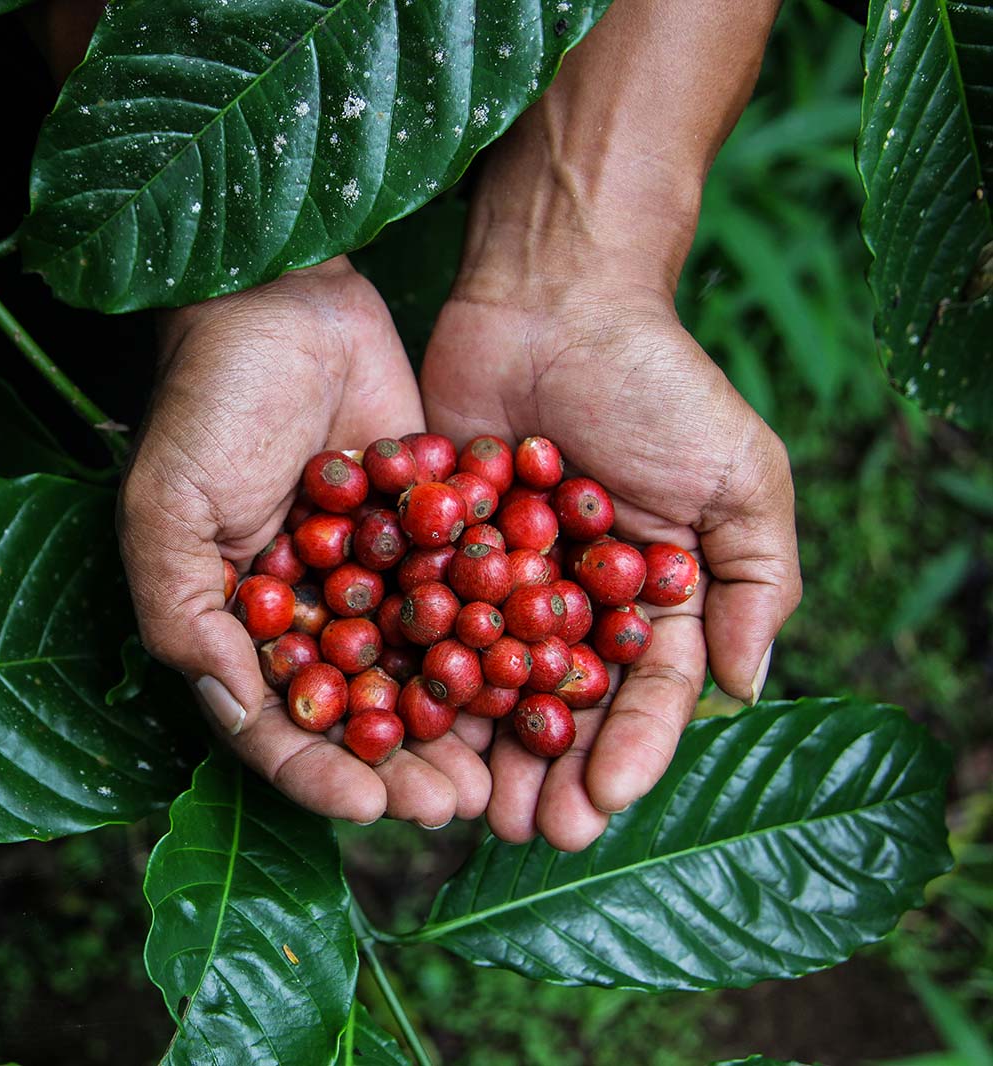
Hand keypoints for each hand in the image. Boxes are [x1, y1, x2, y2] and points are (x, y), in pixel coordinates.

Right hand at [118, 259, 489, 826]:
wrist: (290, 302)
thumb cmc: (210, 401)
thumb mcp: (169, 505)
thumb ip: (187, 612)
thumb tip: (239, 712)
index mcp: (243, 621)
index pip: (278, 720)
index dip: (319, 770)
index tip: (369, 806)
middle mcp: (314, 610)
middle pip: (361, 708)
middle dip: (402, 762)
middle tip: (452, 806)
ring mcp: (376, 574)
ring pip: (420, 666)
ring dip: (456, 721)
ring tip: (498, 768)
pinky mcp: (431, 531)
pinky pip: (462, 594)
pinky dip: (492, 636)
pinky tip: (531, 674)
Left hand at [421, 273, 800, 850]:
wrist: (556, 301)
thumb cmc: (659, 383)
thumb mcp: (739, 476)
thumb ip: (757, 580)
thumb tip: (748, 688)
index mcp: (651, 596)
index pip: (648, 690)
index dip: (633, 749)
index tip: (608, 803)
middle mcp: (575, 601)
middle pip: (564, 704)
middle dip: (554, 769)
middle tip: (533, 832)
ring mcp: (503, 579)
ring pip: (493, 680)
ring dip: (486, 747)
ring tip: (473, 809)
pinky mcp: (438, 549)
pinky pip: (431, 620)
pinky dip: (422, 673)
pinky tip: (409, 726)